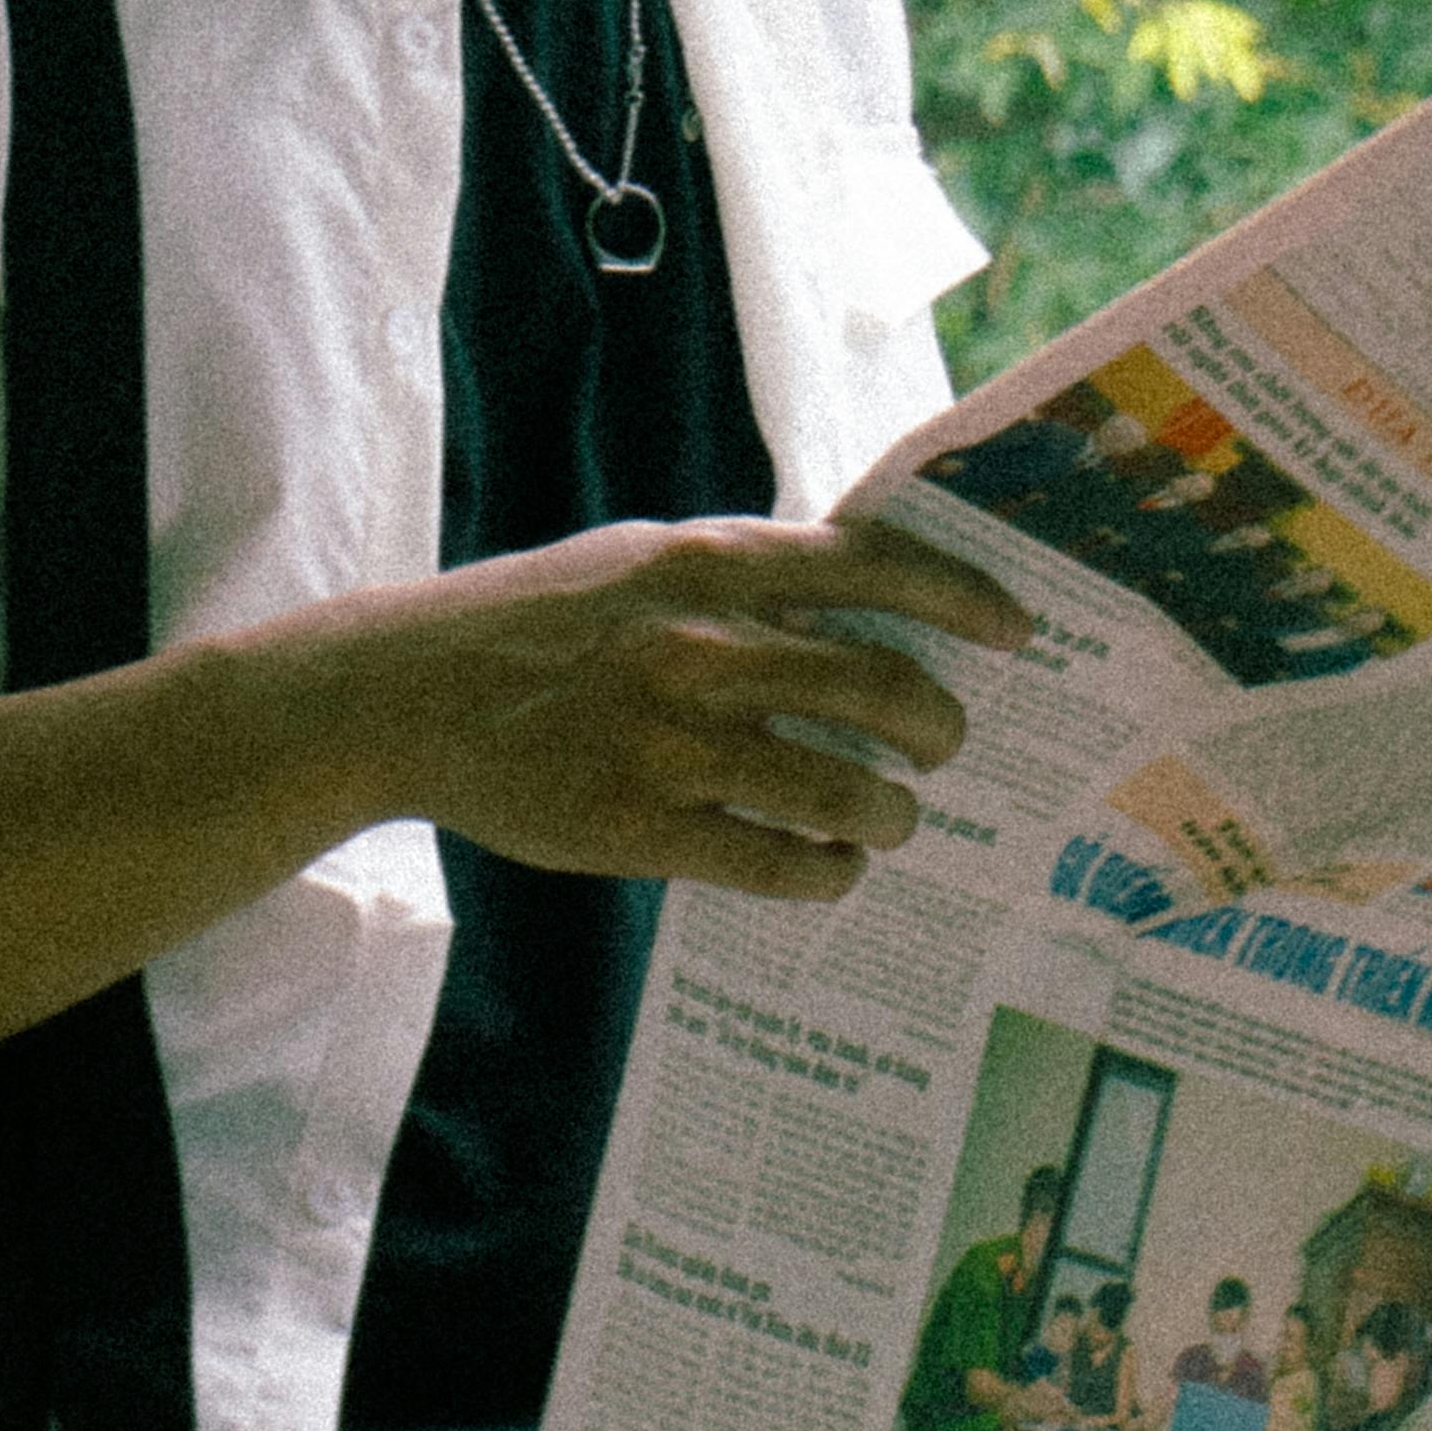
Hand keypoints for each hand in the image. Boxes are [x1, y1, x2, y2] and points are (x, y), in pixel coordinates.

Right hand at [334, 510, 1032, 900]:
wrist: (412, 689)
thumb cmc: (543, 617)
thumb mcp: (644, 559)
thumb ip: (745, 574)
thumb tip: (866, 590)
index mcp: (710, 563)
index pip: (874, 567)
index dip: (962, 598)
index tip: (1019, 629)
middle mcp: (702, 645)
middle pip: (880, 689)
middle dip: (938, 726)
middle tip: (947, 745)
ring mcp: (672, 739)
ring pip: (841, 789)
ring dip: (892, 812)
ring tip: (895, 818)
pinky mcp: (641, 825)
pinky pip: (776, 861)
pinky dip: (827, 871)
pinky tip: (834, 869)